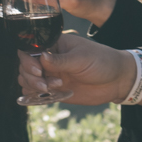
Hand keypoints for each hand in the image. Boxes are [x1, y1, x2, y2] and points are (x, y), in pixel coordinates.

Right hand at [17, 32, 137, 105]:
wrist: (117, 80)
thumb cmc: (102, 62)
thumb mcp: (81, 59)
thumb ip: (60, 60)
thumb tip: (40, 57)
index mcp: (54, 44)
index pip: (30, 48)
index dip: (28, 60)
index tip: (37, 71)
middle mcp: (49, 58)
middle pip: (25, 66)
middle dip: (31, 77)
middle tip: (46, 85)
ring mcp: (51, 74)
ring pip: (27, 80)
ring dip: (33, 86)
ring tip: (51, 89)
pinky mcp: (55, 89)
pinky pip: (36, 93)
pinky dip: (35, 96)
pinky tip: (46, 96)